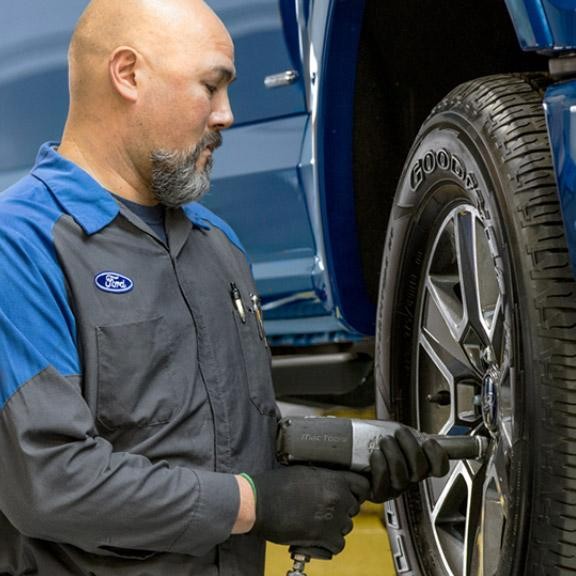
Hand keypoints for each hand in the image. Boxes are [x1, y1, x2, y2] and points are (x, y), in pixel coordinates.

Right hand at [251, 466, 369, 554]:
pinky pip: (338, 545)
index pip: (362, 486)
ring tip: (317, 523)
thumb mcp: (305, 472)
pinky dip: (329, 544)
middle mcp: (337, 497)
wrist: (259, 503)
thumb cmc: (276, 486)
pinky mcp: (323, 537)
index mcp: (334, 478)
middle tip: (326, 510)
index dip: (357, 491)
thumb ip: (325, 478)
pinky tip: (317, 537)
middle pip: (354, 507)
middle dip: (343, 509)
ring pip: (347, 526)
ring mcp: (332, 518)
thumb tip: (333, 484)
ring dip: (335, 526)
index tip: (352, 495)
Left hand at [369, 427, 448, 501]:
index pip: (439, 468)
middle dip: (410, 447)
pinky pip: (383, 484)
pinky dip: (379, 466)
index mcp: (416, 463)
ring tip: (384, 442)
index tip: (428, 442)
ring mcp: (393, 487)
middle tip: (399, 433)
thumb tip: (422, 433)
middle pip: (421, 470)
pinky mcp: (377, 493)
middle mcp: (408, 477)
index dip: (438, 457)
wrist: (350, 448)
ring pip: (402, 477)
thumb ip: (409, 433)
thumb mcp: (392, 430)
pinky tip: (375, 455)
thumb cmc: (369, 439)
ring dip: (393, 454)